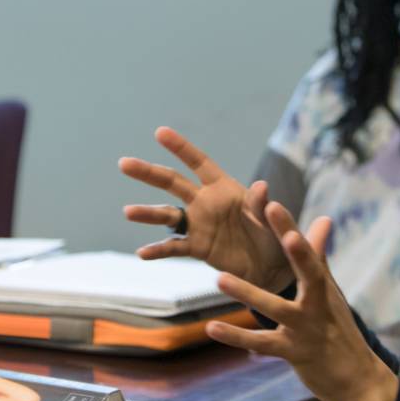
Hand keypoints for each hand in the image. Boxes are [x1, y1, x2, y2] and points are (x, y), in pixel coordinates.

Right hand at [120, 127, 291, 291]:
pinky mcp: (197, 248)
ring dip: (147, 213)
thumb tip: (262, 187)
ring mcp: (198, 225)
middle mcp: (205, 202)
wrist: (273, 268)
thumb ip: (261, 204)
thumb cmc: (275, 235)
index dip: (181, 148)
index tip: (160, 132)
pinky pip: (173, 248)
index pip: (198, 162)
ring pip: (167, 215)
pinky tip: (142, 254)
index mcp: (223, 188)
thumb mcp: (271, 218)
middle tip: (124, 164)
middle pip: (172, 183)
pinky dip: (158, 251)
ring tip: (128, 211)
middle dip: (149, 173)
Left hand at [206, 202, 399, 400]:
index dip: (289, 227)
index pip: (307, 251)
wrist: (357, 378)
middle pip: (307, 269)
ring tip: (219, 278)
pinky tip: (212, 328)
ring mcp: (306, 329)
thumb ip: (319, 257)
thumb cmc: (338, 329)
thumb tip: (323, 219)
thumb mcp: (329, 293)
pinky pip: (262, 343)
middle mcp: (318, 304)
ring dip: (248, 294)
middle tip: (270, 216)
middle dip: (292, 243)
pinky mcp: (294, 353)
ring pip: (275, 308)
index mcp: (323, 286)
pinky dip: (237, 337)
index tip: (272, 203)